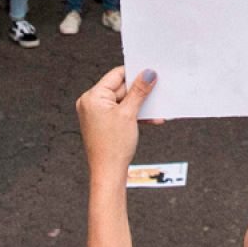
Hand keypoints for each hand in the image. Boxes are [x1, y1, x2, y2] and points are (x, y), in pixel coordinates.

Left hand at [76, 66, 157, 184]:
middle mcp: (90, 103)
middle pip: (120, 88)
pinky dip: (134, 114)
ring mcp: (96, 113)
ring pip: (123, 101)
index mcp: (92, 97)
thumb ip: (139, 91)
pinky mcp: (102, 122)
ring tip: (156, 110)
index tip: (151, 73)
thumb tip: (147, 73)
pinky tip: (149, 119)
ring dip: (140, 105)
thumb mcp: (130, 114)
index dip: (135, 73)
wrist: (108, 173)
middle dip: (140, 93)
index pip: (116, 75)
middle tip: (157, 92)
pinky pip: (120, 112)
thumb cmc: (113, 147)